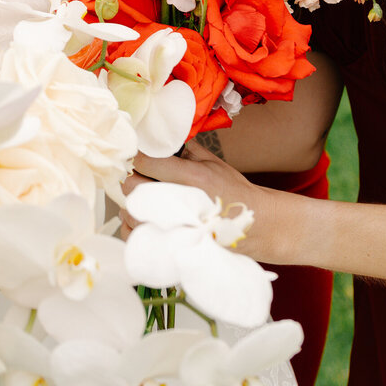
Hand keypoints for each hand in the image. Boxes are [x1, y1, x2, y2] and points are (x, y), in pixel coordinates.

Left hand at [131, 144, 284, 261]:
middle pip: (132, 186)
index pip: (146, 162)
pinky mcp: (171, 246)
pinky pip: (135, 236)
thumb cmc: (235, 193)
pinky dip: (133, 227)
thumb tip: (163, 139)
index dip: (138, 158)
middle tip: (138, 178)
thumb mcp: (215, 163)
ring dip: (131, 204)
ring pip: (130, 212)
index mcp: (191, 177)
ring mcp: (174, 227)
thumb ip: (188, 150)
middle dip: (132, 179)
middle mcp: (180, 202)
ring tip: (142, 200)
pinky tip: (143, 219)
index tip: (140, 158)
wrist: (255, 226)